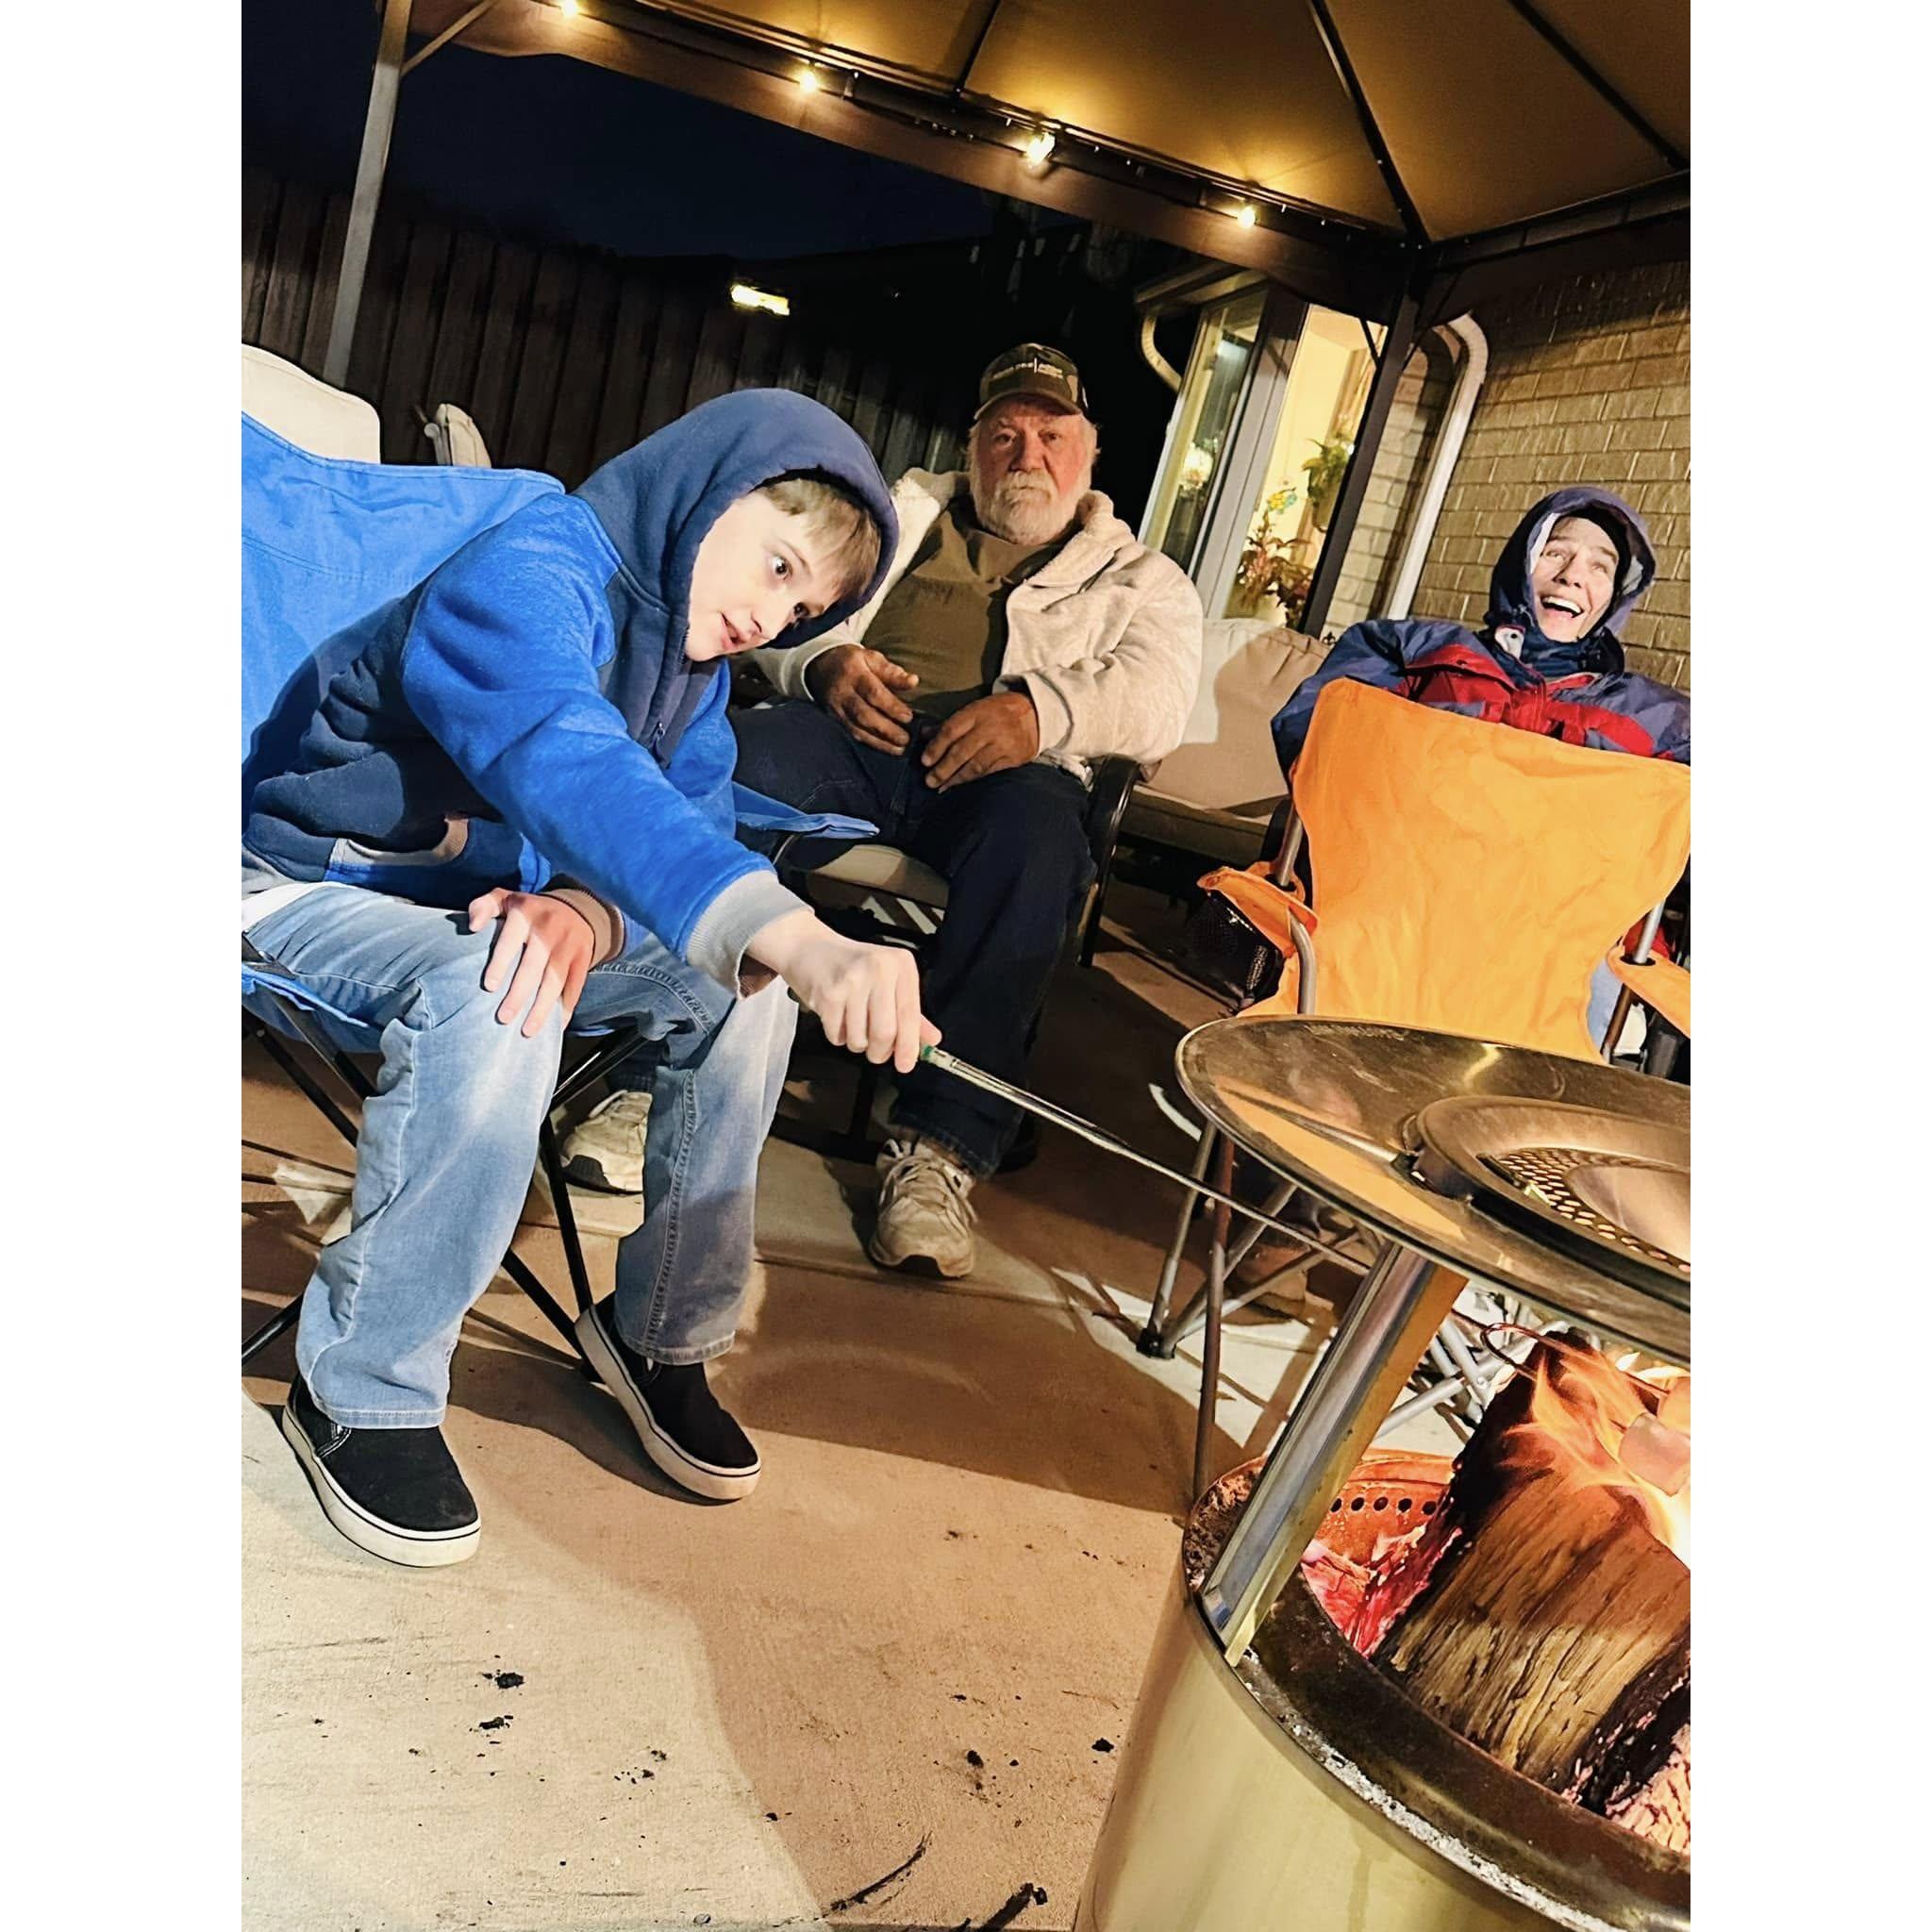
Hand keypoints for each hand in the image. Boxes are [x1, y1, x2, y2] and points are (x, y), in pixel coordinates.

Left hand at [467, 888, 594, 1037]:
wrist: (578, 907)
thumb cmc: (530, 910)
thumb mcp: (506, 898)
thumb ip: (483, 906)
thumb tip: (472, 926)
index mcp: (526, 914)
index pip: (510, 941)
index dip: (500, 963)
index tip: (490, 987)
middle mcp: (549, 929)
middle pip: (533, 966)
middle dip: (519, 994)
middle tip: (503, 1018)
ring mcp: (568, 946)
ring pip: (555, 981)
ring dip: (542, 1008)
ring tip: (527, 1030)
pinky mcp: (583, 960)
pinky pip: (575, 987)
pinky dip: (566, 1008)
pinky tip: (557, 1026)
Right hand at [745, 908, 939, 1073]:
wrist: (809, 947)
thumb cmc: (851, 965)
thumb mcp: (888, 980)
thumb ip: (911, 1012)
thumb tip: (933, 1039)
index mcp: (901, 964)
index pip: (910, 1015)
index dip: (909, 1046)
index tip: (906, 1064)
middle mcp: (879, 968)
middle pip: (885, 1032)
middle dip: (880, 1052)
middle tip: (876, 1053)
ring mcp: (852, 980)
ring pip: (860, 1039)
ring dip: (856, 1043)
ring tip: (852, 1023)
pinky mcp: (828, 994)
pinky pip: (837, 1035)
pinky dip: (837, 1036)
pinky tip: (836, 1016)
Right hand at [807, 644, 920, 752]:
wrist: (821, 667)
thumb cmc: (852, 662)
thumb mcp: (871, 657)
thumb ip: (891, 671)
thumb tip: (913, 681)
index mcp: (854, 674)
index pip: (873, 692)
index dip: (891, 706)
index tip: (909, 717)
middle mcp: (843, 693)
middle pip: (864, 715)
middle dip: (886, 729)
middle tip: (905, 739)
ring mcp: (837, 709)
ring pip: (857, 728)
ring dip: (879, 741)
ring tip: (899, 749)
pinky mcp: (835, 720)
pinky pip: (852, 734)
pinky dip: (870, 743)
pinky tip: (885, 748)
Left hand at [921, 691, 1038, 789]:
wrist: (1036, 713)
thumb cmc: (999, 711)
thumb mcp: (975, 709)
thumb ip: (950, 723)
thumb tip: (924, 734)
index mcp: (977, 713)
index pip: (951, 730)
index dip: (936, 747)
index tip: (924, 761)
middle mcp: (990, 728)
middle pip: (961, 751)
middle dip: (943, 769)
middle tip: (929, 781)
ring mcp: (1003, 744)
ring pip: (975, 765)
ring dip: (956, 779)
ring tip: (942, 788)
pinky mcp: (1013, 758)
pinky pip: (990, 772)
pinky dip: (974, 780)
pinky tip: (962, 786)